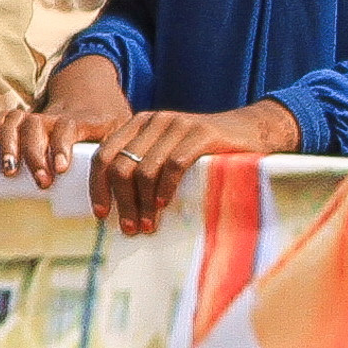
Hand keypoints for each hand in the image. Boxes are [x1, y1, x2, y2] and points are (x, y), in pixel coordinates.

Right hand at [0, 56, 130, 191]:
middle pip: (36, 126)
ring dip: (10, 145)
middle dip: (34, 154)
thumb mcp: (122, 126)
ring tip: (9, 171)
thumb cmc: (109, 114)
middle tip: (41, 181)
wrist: (92, 85)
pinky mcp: (26, 118)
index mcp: (82, 118)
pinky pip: (6, 118)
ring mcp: (39, 114)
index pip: (67, 126)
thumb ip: (120, 147)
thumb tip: (122, 179)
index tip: (60, 168)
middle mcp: (56, 115)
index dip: (61, 145)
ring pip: (17, 121)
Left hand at [92, 100, 294, 234]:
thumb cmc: (205, 150)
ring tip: (148, 225)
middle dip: (122, 201)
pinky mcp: (201, 134)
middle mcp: (154, 120)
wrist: (250, 129)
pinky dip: (166, 189)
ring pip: (145, 169)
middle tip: (129, 227)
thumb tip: (119, 204)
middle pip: (121, 165)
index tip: (101, 213)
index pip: (104, 154)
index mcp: (139, 124)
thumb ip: (145, 163)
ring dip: (143, 203)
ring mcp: (177, 125)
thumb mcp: (168, 149)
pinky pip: (174, 166)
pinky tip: (165, 206)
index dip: (97, 185)